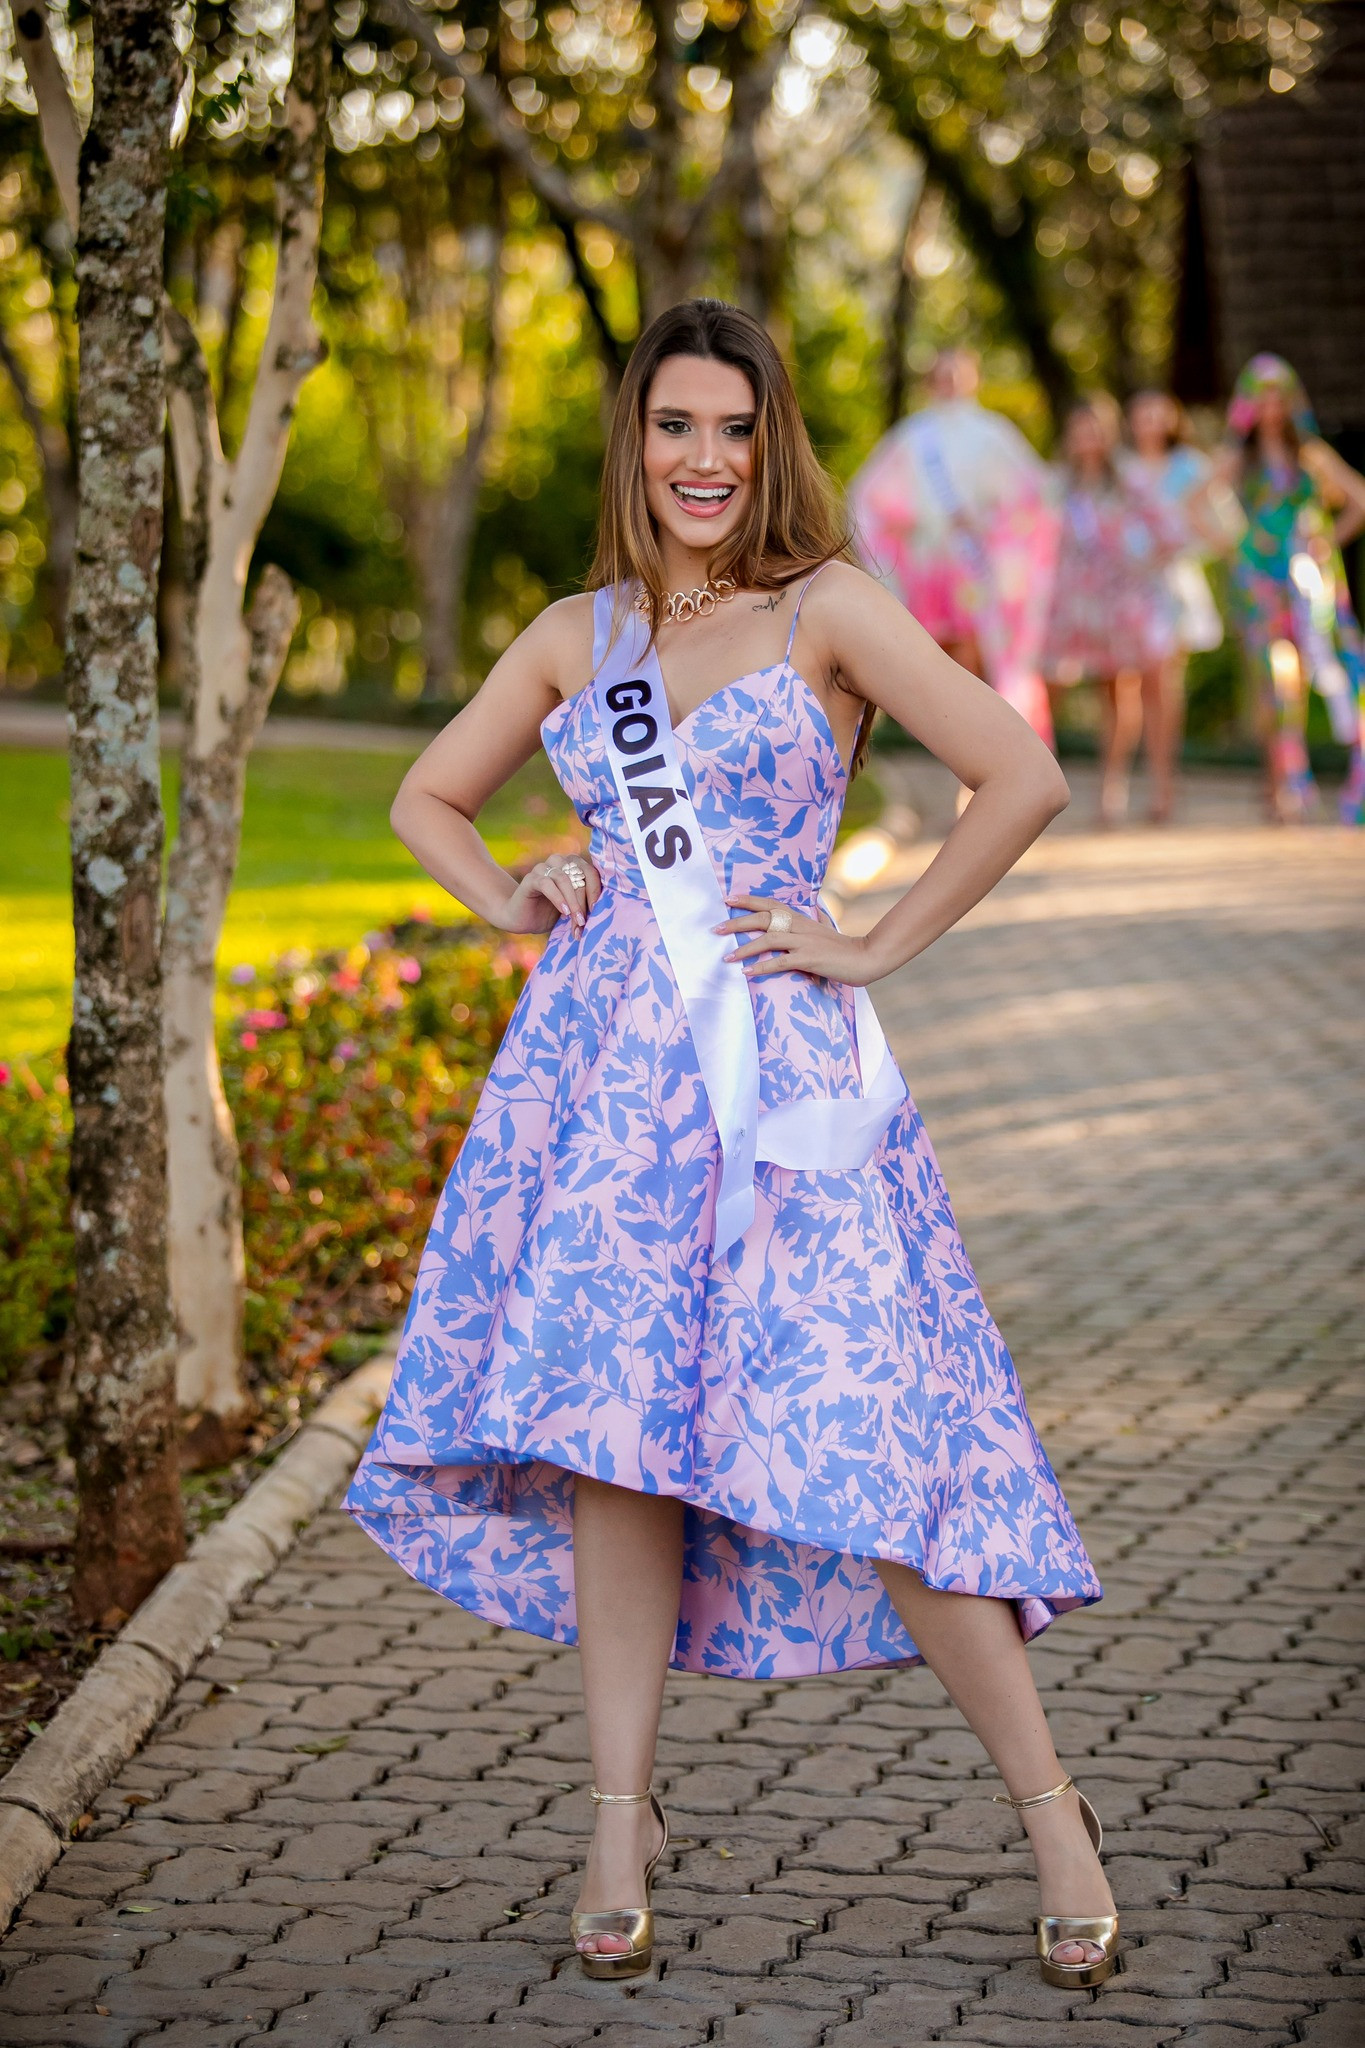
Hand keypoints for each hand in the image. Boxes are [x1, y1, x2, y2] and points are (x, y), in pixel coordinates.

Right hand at [503, 852, 600, 934]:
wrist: (522, 919)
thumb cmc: (550, 913)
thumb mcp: (573, 907)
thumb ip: (585, 902)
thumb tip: (606, 910)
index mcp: (571, 865)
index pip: (590, 871)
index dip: (596, 890)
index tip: (598, 910)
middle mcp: (558, 861)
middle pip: (579, 875)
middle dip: (583, 901)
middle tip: (584, 922)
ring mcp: (543, 868)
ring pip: (564, 879)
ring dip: (573, 901)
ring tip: (577, 920)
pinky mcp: (530, 879)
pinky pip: (547, 884)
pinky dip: (558, 898)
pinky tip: (564, 912)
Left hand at [716, 895, 883, 984]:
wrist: (865, 957)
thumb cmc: (839, 949)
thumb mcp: (816, 935)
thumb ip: (798, 932)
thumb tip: (780, 933)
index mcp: (800, 918)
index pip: (770, 904)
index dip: (748, 900)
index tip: (728, 899)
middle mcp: (799, 926)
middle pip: (763, 919)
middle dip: (737, 923)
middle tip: (716, 928)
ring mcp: (804, 942)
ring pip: (768, 940)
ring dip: (744, 948)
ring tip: (726, 956)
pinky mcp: (809, 959)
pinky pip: (780, 962)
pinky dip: (762, 967)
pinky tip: (747, 972)